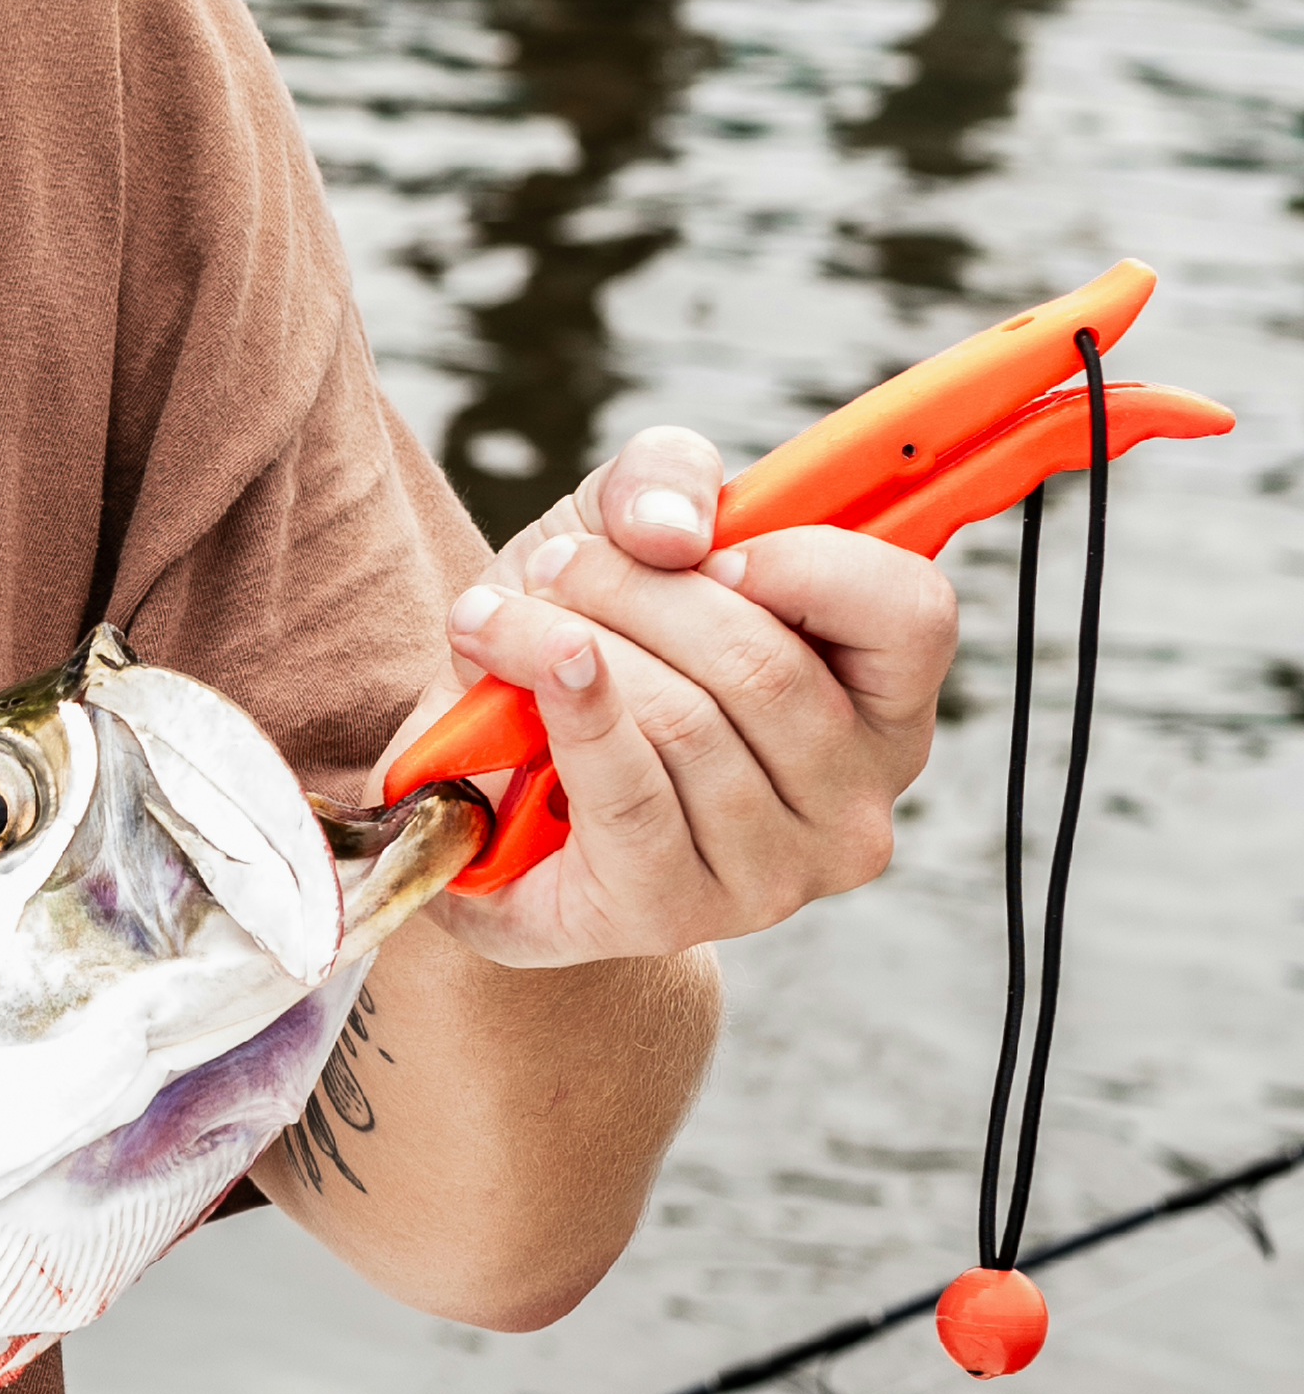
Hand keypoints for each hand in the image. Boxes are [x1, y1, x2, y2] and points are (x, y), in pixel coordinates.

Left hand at [432, 424, 959, 970]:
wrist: (481, 781)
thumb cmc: (589, 646)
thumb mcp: (630, 529)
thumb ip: (666, 478)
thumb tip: (670, 530)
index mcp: (884, 706)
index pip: (912, 618)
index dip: (805, 560)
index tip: (704, 547)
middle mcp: (852, 805)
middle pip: (766, 667)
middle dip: (637, 592)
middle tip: (557, 568)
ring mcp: (771, 876)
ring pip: (687, 725)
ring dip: (573, 645)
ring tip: (499, 620)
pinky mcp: (671, 915)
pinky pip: (629, 795)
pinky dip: (571, 715)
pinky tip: (527, 671)